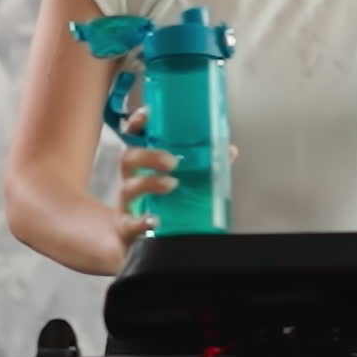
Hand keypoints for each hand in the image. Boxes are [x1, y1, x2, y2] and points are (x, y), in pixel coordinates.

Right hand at [113, 106, 238, 264]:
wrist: (139, 242)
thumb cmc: (163, 205)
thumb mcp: (182, 182)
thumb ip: (203, 166)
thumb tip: (229, 151)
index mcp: (144, 164)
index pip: (135, 136)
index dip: (138, 123)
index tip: (148, 114)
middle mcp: (132, 180)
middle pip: (129, 159)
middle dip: (149, 155)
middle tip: (172, 160)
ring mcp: (127, 204)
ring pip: (129, 188)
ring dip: (150, 183)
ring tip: (172, 184)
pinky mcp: (127, 229)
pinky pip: (129, 224)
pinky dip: (142, 221)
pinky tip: (153, 221)